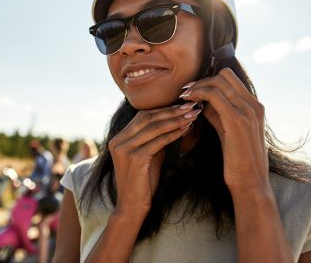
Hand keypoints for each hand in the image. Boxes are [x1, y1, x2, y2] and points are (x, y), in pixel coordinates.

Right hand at [108, 103, 200, 217]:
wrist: (132, 206)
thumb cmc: (143, 182)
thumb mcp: (148, 155)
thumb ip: (155, 139)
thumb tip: (176, 120)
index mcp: (118, 138)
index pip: (142, 116)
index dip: (163, 109)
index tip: (182, 105)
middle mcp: (118, 141)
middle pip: (147, 118)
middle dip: (171, 111)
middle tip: (191, 106)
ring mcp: (124, 149)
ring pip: (153, 127)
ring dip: (175, 120)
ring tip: (192, 115)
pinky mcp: (134, 158)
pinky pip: (157, 141)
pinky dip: (173, 134)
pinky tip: (186, 129)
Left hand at [180, 68, 268, 193]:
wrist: (250, 183)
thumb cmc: (238, 161)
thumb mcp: (229, 131)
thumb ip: (219, 114)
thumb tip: (203, 103)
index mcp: (254, 106)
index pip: (231, 79)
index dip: (209, 81)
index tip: (193, 90)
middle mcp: (254, 105)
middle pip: (225, 75)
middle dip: (203, 80)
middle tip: (186, 92)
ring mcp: (248, 111)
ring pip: (219, 82)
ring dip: (198, 86)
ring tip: (184, 97)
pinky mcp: (238, 120)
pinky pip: (214, 95)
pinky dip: (198, 94)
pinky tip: (188, 103)